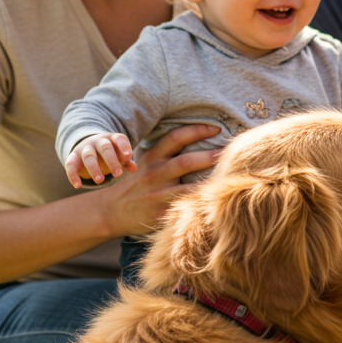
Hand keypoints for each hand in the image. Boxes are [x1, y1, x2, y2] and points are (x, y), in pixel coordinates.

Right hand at [65, 133, 136, 187]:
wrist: (88, 145)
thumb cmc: (109, 153)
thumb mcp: (118, 154)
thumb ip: (126, 160)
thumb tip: (134, 168)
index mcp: (112, 139)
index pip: (119, 139)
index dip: (124, 146)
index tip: (128, 156)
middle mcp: (98, 141)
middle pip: (105, 148)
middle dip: (112, 160)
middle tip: (118, 174)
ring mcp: (85, 148)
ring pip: (88, 156)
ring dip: (94, 168)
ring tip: (100, 181)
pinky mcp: (73, 156)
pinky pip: (70, 164)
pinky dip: (73, 175)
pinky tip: (77, 185)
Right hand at [94, 124, 220, 236]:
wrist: (112, 210)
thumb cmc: (137, 182)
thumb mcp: (146, 161)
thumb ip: (166, 149)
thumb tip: (197, 133)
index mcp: (152, 157)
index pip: (175, 138)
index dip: (197, 130)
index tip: (216, 128)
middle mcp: (155, 174)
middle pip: (186, 162)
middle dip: (210, 156)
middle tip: (228, 153)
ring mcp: (158, 195)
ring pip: (190, 188)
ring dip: (211, 183)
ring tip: (229, 177)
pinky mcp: (161, 214)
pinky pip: (186, 209)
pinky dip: (203, 204)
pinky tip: (218, 201)